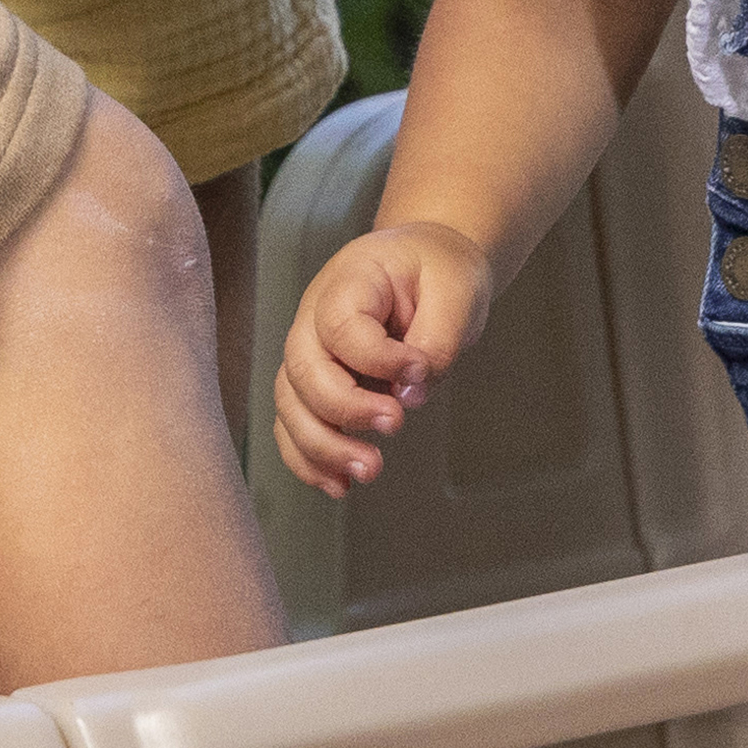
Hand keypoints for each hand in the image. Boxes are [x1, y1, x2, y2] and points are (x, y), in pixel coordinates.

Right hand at [272, 221, 493, 497]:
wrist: (427, 262)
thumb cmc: (438, 270)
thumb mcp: (456, 289)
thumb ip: (439, 336)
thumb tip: (412, 392)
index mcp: (350, 281)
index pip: (340, 325)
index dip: (378, 358)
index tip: (421, 369)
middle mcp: (316, 316)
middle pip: (302, 369)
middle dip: (344, 409)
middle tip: (396, 424)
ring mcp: (313, 351)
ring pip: (290, 404)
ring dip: (322, 445)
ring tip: (369, 470)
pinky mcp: (319, 383)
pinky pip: (293, 425)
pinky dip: (307, 459)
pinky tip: (338, 485)